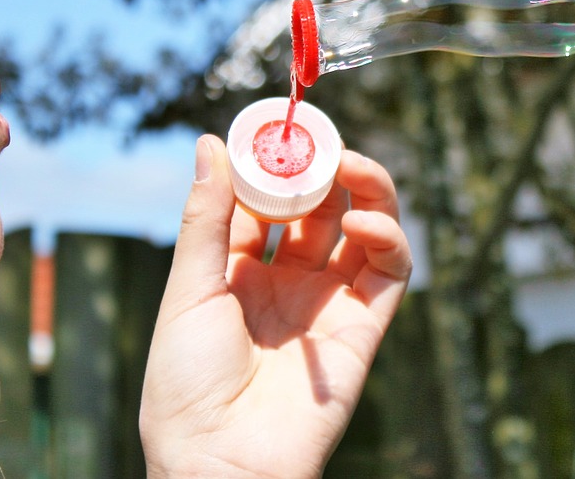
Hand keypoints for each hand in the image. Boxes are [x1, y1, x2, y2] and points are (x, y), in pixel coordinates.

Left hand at [140, 134, 411, 478]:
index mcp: (235, 274)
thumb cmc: (186, 387)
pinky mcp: (362, 329)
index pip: (262, 203)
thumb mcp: (188, 289)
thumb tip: (210, 143)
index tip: (274, 129)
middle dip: (321, 170)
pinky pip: (389, 272)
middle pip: (316, 210)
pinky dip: (387, 238)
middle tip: (321, 141)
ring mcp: (325, 304)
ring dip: (365, 190)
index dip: (271, 165)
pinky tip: (366, 220)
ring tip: (353, 165)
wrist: (220, 464)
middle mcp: (284, 284)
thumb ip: (206, 216)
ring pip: (361, 231)